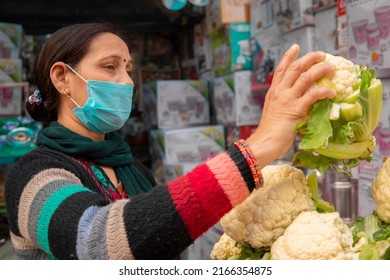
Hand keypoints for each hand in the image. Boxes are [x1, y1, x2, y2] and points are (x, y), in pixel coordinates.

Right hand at [247, 44, 335, 167]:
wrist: (264, 142)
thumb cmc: (270, 131)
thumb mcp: (274, 111)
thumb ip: (283, 103)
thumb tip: (299, 101)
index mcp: (273, 92)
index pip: (281, 69)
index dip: (288, 56)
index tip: (296, 46)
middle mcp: (280, 92)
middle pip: (295, 67)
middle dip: (310, 58)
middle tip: (321, 54)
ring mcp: (287, 99)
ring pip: (306, 76)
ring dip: (321, 69)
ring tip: (331, 68)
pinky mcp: (296, 109)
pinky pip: (313, 95)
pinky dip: (325, 91)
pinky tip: (332, 91)